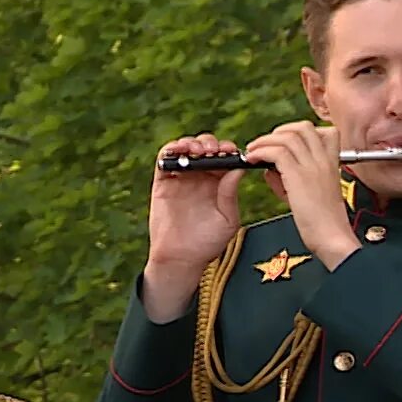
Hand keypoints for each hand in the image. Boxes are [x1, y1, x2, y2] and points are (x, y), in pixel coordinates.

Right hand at [142, 134, 244, 321]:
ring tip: (197, 150)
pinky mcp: (163, 181)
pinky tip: (179, 150)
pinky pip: (165, 159)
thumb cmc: (207, 243)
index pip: (225, 157)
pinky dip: (171, 149)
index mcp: (220, 183)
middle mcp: (201, 177)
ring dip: (192, 143)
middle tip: (213, 150)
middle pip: (206, 148)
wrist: (181, 258)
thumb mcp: (228, 219)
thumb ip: (231, 194)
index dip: (228, 150)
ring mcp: (181, 178)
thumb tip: (238, 169)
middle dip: (211, 143)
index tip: (230, 152)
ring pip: (186, 149)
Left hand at [241, 121, 355, 269]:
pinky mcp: (300, 176)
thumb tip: (271, 170)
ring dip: (264, 141)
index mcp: (331, 163)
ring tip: (251, 151)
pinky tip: (251, 160)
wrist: (332, 237)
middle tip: (264, 144)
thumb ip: (292, 178)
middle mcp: (324, 160)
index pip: (323, 132)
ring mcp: (313, 166)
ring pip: (287, 137)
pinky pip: (277, 153)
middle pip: (303, 128)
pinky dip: (260, 152)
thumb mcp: (311, 194)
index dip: (299, 132)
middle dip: (279, 132)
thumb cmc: (323, 223)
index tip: (284, 142)